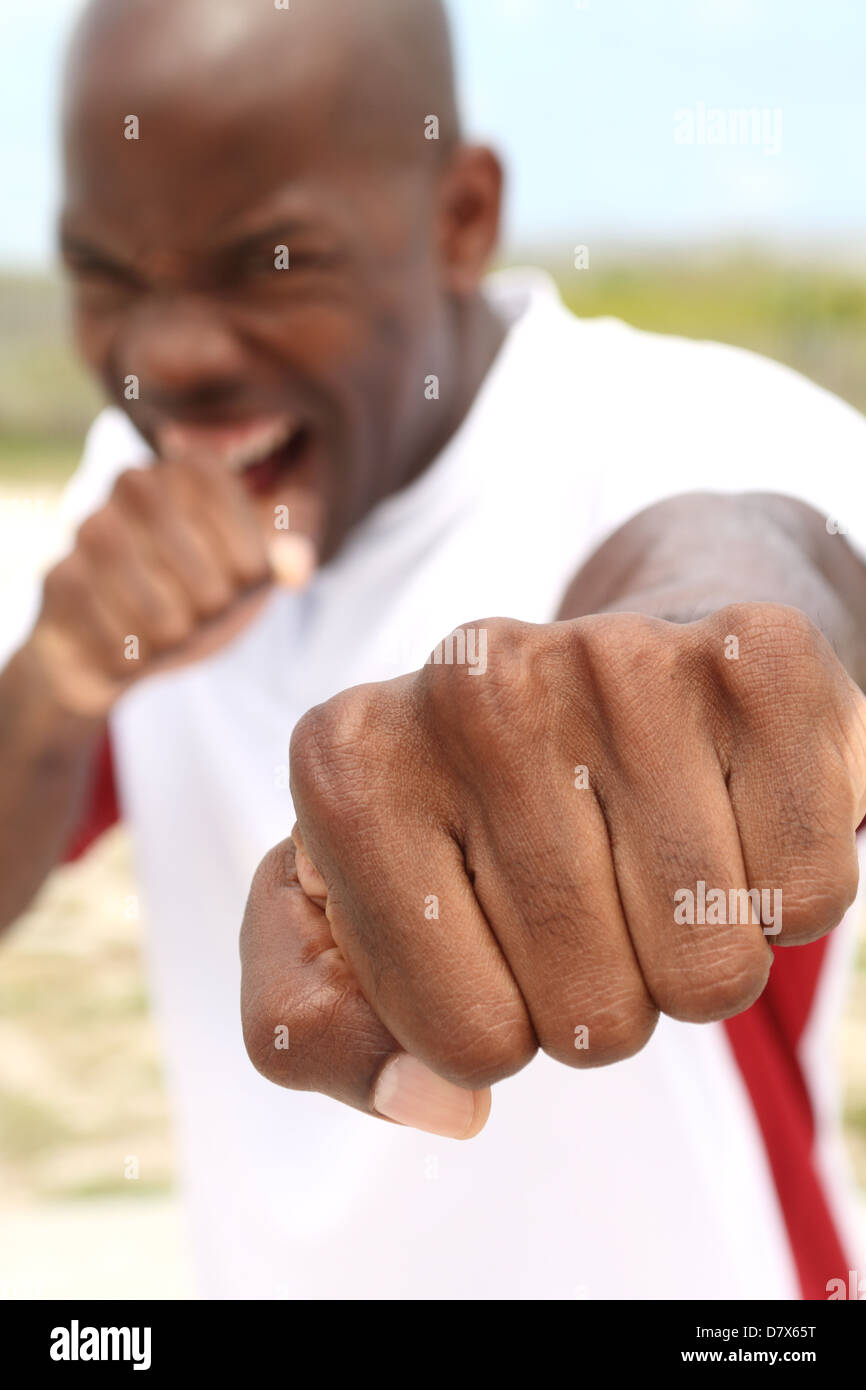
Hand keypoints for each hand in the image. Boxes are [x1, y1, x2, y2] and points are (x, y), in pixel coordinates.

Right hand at [26, 455, 308, 717]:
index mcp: (188, 468)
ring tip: (170, 631)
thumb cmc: (198, 595)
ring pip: (157, 608)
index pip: (225, 494)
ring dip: (174, 633)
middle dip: (211, 600)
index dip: (246, 550)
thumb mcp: (254, 571)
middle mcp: (132, 484)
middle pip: (194, 558)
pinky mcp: (60, 581)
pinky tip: (131, 649)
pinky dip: (136, 657)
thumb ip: (292, 555)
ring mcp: (89, 529)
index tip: (248, 576)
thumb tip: (298, 568)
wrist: (119, 649)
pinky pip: (117, 637)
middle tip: (207, 611)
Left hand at [240, 604, 865, 1138]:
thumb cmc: (462, 822)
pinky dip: (780, 901)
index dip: (495, 1031)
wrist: (592, 681)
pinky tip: (722, 820)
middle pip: (594, 1019)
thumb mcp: (334, 928)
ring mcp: (615, 656)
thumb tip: (440, 1104)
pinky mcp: (755, 655)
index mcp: (348, 766)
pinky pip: (810, 895)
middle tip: (583, 903)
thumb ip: (319, 1034)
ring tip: (649, 862)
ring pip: (710, 972)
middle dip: (599, 1001)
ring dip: (691, 960)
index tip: (487, 944)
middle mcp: (470, 685)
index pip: (464, 1043)